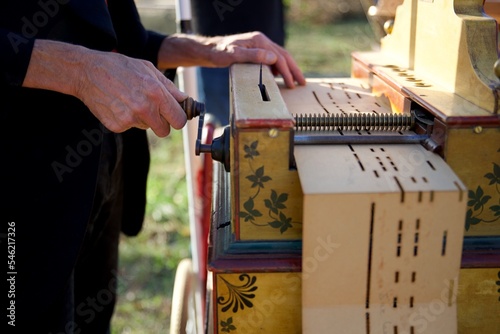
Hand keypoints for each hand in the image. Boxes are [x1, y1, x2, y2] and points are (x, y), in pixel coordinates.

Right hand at [77, 51, 187, 136]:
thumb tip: (184, 100)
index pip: (179, 120)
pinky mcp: (116, 126)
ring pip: (147, 127)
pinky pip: (130, 127)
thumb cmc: (120, 67)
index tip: (174, 115)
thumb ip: (169, 87)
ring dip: (143, 118)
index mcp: (156, 93)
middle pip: (164, 131)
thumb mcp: (148, 69)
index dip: (178, 118)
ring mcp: (129, 119)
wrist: (87, 71)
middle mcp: (144, 108)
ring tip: (130, 100)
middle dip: (162, 123)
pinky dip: (127, 119)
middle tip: (154, 111)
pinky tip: (119, 104)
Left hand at [158, 32, 305, 88]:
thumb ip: (254, 56)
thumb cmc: (219, 54)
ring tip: (296, 80)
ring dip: (289, 68)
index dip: (288, 72)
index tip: (293, 85)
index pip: (279, 57)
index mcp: (259, 41)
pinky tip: (279, 76)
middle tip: (302, 83)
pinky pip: (272, 58)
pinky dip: (279, 67)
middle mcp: (261, 40)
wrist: (208, 50)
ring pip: (279, 56)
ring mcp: (258, 45)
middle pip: (283, 55)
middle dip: (294, 70)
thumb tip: (273, 58)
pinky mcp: (255, 50)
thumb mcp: (234, 56)